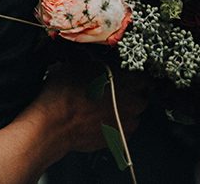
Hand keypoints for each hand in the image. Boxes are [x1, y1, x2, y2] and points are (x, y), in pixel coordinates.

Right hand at [33, 61, 147, 152]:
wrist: (55, 123)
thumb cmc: (64, 96)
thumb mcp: (76, 66)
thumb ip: (94, 64)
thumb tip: (94, 62)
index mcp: (126, 81)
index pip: (144, 77)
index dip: (135, 76)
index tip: (129, 76)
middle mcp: (132, 103)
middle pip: (141, 96)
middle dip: (130, 93)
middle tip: (111, 90)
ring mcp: (127, 123)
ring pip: (133, 114)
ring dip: (122, 110)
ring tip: (101, 107)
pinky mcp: (118, 139)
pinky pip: (123, 129)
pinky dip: (114, 124)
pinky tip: (98, 120)